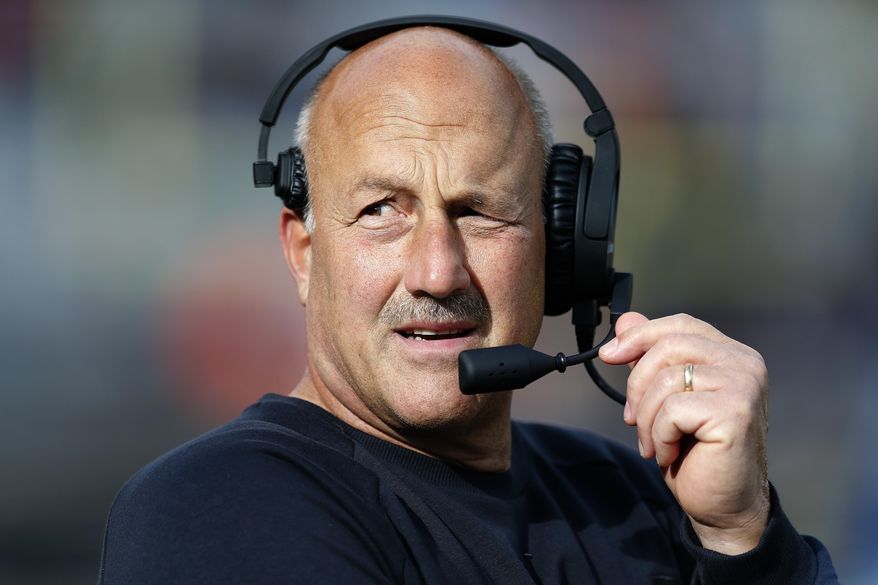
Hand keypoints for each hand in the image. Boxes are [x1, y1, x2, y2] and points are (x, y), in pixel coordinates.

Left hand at [599, 312, 769, 554]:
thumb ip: (650, 357)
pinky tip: (668, 453)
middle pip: (668, 347)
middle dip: (637, 384)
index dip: (640, 335)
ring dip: (647, 418)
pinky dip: (659, 435)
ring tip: (654, 442)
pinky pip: (672, 410)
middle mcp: (744, 363)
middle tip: (632, 418)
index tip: (609, 354)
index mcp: (731, 354)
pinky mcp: (736, 412)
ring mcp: (744, 385)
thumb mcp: (665, 398)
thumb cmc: (696, 452)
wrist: (722, 505)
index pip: (679, 325)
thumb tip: (625, 321)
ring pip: (666, 381)